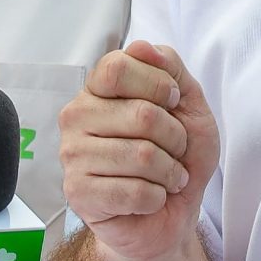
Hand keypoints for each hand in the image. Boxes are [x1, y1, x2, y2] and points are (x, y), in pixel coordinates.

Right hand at [59, 42, 217, 260]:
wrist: (168, 215)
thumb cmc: (176, 156)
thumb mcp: (189, 105)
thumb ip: (171, 69)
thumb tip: (144, 46)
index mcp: (98, 88)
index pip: (118, 67)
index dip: (159, 85)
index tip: (173, 103)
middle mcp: (76, 116)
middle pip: (140, 114)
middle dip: (176, 137)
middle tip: (176, 152)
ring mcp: (72, 155)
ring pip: (142, 156)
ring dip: (170, 172)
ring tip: (167, 178)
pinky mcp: (77, 193)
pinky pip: (134, 191)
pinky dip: (158, 197)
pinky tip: (151, 198)